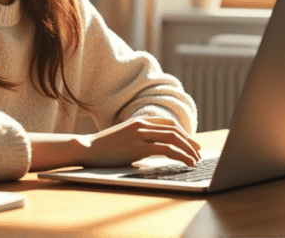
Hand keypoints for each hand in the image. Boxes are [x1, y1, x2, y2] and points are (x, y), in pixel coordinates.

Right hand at [78, 117, 201, 167]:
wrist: (86, 149)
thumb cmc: (103, 148)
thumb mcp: (124, 138)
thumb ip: (140, 140)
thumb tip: (155, 151)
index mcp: (139, 121)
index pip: (168, 124)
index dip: (183, 133)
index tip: (191, 143)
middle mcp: (142, 125)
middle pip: (174, 130)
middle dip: (189, 141)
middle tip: (198, 152)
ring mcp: (140, 135)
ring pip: (173, 138)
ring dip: (188, 149)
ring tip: (195, 160)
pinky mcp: (138, 148)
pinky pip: (166, 150)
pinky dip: (180, 156)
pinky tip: (187, 163)